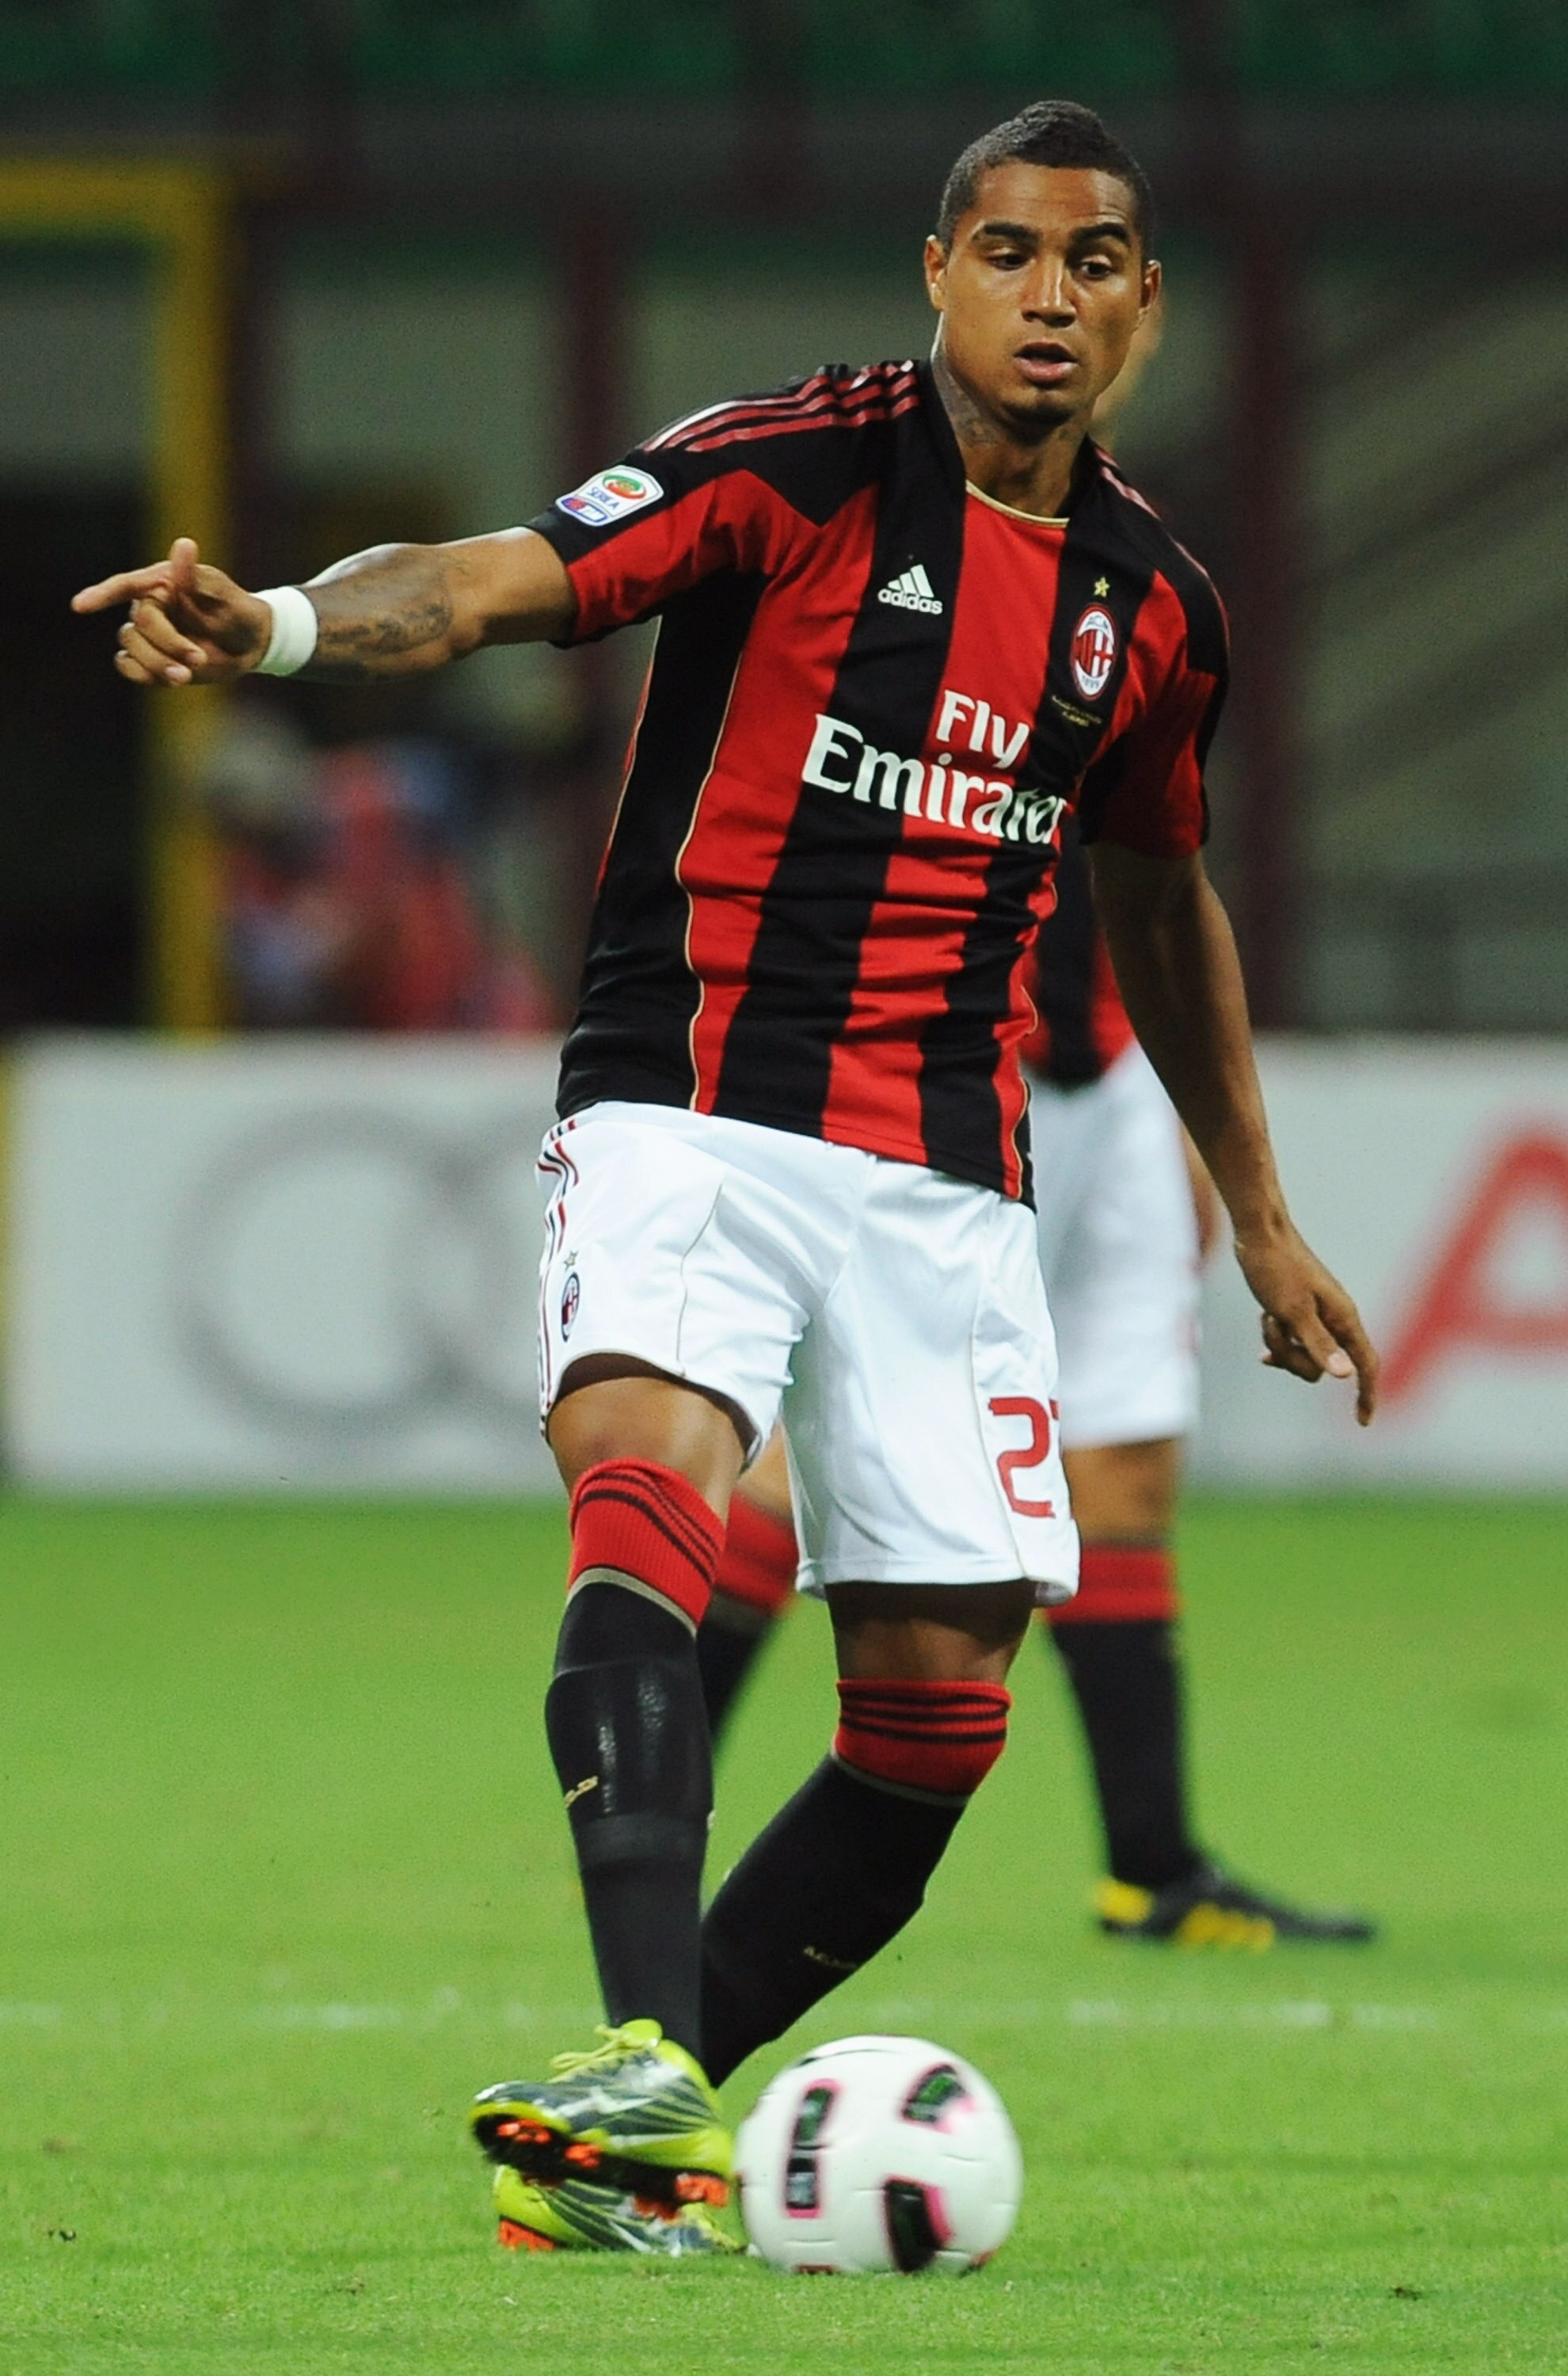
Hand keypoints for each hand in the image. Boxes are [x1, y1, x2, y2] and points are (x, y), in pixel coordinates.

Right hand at [72, 537, 272, 685]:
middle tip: (199, 658)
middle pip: (136, 626)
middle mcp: (148, 607)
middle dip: (166, 644)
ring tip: (187, 675)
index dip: (102, 594)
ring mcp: (147, 635)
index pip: (125, 585)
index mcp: (160, 584)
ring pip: (131, 649)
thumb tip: (183, 545)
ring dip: (157, 664)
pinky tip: (167, 680)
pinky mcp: (150, 659)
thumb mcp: (221, 593)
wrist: (249, 643)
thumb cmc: (236, 609)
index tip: (80, 606)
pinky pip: (128, 667)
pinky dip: (141, 675)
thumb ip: (195, 577)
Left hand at [1232, 1219, 1378, 1425]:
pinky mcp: (1298, 1311)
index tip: (1362, 1422)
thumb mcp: (1292, 1311)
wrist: (1259, 1232)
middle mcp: (1335, 1319)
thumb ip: (1319, 1344)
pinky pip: (1291, 1343)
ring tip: (1266, 1315)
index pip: (1365, 1364)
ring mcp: (1316, 1316)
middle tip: (1274, 1326)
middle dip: (1293, 1358)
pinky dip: (1277, 1342)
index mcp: (1343, 1318)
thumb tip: (1345, 1375)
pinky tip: (1262, 1348)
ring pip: (1302, 1355)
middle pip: (1322, 1367)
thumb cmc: (1276, 1268)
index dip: (1366, 1395)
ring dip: (1280, 1343)